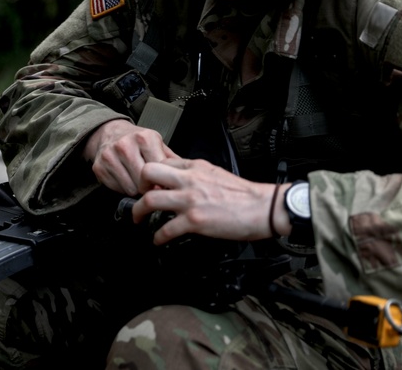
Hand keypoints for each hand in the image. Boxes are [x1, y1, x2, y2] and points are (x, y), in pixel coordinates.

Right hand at [83, 119, 178, 195]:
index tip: (163, 183)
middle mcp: (125, 145)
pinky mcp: (99, 167)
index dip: (163, 181)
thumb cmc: (136, 140)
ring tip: (137, 180)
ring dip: (136, 189)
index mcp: (144, 138)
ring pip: (130, 188)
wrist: (110, 132)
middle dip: (149, 187)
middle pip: (144, 182)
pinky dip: (123, 188)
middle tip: (150, 184)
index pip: (158, 170)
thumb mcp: (157, 143)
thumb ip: (172, 160)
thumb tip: (186, 177)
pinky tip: (125, 178)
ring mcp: (110, 156)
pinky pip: (117, 189)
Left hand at [131, 158, 292, 244]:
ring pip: (150, 200)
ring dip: (139, 212)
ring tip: (138, 219)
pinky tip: (158, 239)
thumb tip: (181, 179)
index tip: (148, 185)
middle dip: (138, 186)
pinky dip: (158, 236)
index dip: (152, 175)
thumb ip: (196, 174)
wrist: (263, 208)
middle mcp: (189, 180)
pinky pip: (166, 229)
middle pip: (148, 173)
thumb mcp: (215, 173)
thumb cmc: (244, 194)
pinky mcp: (195, 220)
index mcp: (195, 167)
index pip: (162, 162)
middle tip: (138, 197)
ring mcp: (190, 200)